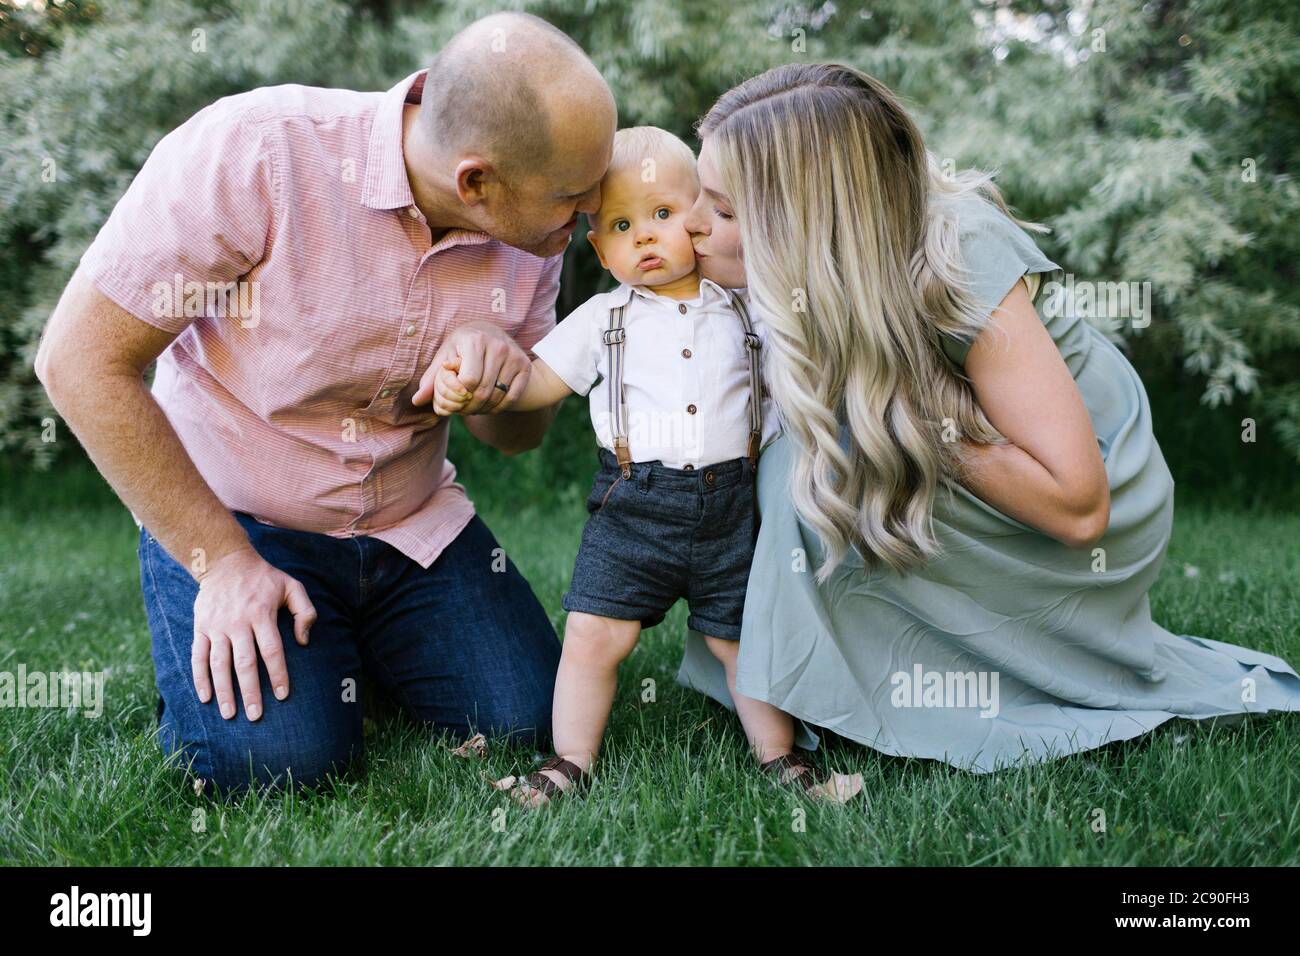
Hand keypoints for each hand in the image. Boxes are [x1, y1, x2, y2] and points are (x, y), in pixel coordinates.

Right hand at [191, 546, 316, 720]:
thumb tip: (304, 642)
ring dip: (224, 691)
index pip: (271, 650)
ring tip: (230, 714)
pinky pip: (198, 657)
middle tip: (256, 716)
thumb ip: (305, 612)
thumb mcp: (292, 586)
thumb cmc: (264, 578)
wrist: (224, 561)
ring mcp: (216, 626)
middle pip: (244, 663)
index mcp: (261, 614)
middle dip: (250, 692)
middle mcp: (237, 622)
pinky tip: (206, 697)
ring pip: (219, 664)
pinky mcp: (200, 627)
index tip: (282, 695)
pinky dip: (200, 678)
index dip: (277, 674)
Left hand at [413, 321, 530, 414]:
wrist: (491, 331)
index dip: (459, 395)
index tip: (454, 396)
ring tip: (473, 408)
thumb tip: (417, 400)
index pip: (468, 381)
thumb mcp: (445, 355)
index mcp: (474, 340)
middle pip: (483, 391)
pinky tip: (488, 406)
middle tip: (462, 410)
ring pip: (497, 396)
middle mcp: (497, 346)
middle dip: (469, 407)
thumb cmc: (463, 345)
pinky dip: (499, 408)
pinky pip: (512, 397)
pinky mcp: (525, 366)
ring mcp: (514, 356)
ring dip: (483, 409)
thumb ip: (432, 378)